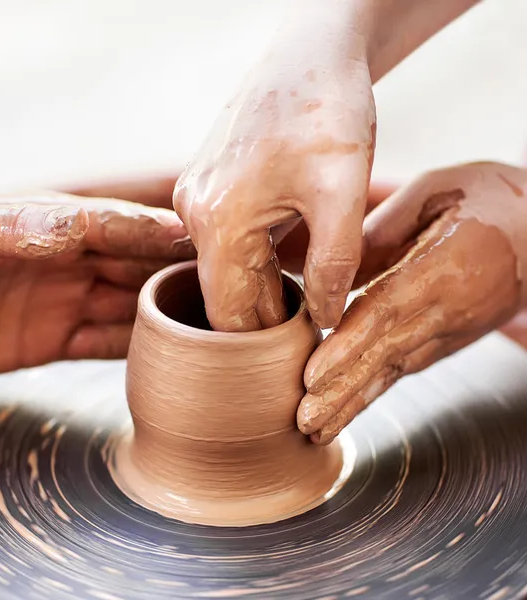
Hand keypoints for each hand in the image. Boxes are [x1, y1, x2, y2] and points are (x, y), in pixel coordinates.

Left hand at [0, 190, 193, 374]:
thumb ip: (18, 225)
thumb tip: (75, 223)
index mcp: (51, 221)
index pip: (118, 220)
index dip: (160, 227)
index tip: (205, 237)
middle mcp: (69, 258)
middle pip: (137, 260)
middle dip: (179, 265)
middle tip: (229, 277)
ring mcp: (67, 299)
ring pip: (133, 301)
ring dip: (168, 307)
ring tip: (212, 316)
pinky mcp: (59, 337)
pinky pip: (110, 341)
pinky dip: (140, 346)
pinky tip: (170, 350)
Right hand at [174, 16, 375, 331]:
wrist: (311, 53)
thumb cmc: (328, 111)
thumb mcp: (343, 193)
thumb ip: (333, 265)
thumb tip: (325, 320)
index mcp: (218, 221)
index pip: (229, 314)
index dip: (262, 342)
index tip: (298, 354)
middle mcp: (195, 214)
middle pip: (224, 296)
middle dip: (264, 318)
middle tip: (308, 333)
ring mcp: (196, 199)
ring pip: (225, 271)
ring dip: (261, 289)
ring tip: (304, 299)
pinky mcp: (208, 189)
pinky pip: (227, 244)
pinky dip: (255, 262)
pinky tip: (287, 262)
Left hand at [297, 162, 526, 444]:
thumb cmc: (487, 200)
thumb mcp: (434, 194)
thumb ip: (382, 231)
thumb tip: (333, 271)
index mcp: (444, 270)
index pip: (386, 315)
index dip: (348, 348)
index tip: (312, 375)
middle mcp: (449, 311)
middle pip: (386, 356)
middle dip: (342, 392)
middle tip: (304, 421)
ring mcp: (451, 332)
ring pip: (394, 372)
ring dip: (352, 403)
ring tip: (316, 430)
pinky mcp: (448, 340)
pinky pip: (404, 368)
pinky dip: (372, 391)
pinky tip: (345, 410)